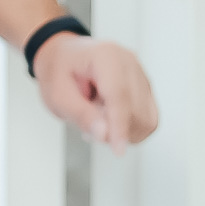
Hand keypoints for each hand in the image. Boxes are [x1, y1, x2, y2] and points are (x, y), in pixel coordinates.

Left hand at [32, 33, 159, 154]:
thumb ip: (81, 114)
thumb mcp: (57, 95)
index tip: (118, 150)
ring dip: (123, 130)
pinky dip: (130, 128)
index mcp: (105, 55)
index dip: (120, 126)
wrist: (62, 57)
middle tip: (88, 126)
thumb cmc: (58, 70)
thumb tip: (105, 134)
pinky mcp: (144, 88)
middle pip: (136, 110)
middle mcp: (128, 61)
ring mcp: (140, 74)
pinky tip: (108, 119)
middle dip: (116, 129)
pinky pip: (147, 118)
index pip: (119, 96)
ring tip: (96, 118)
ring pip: (146, 118)